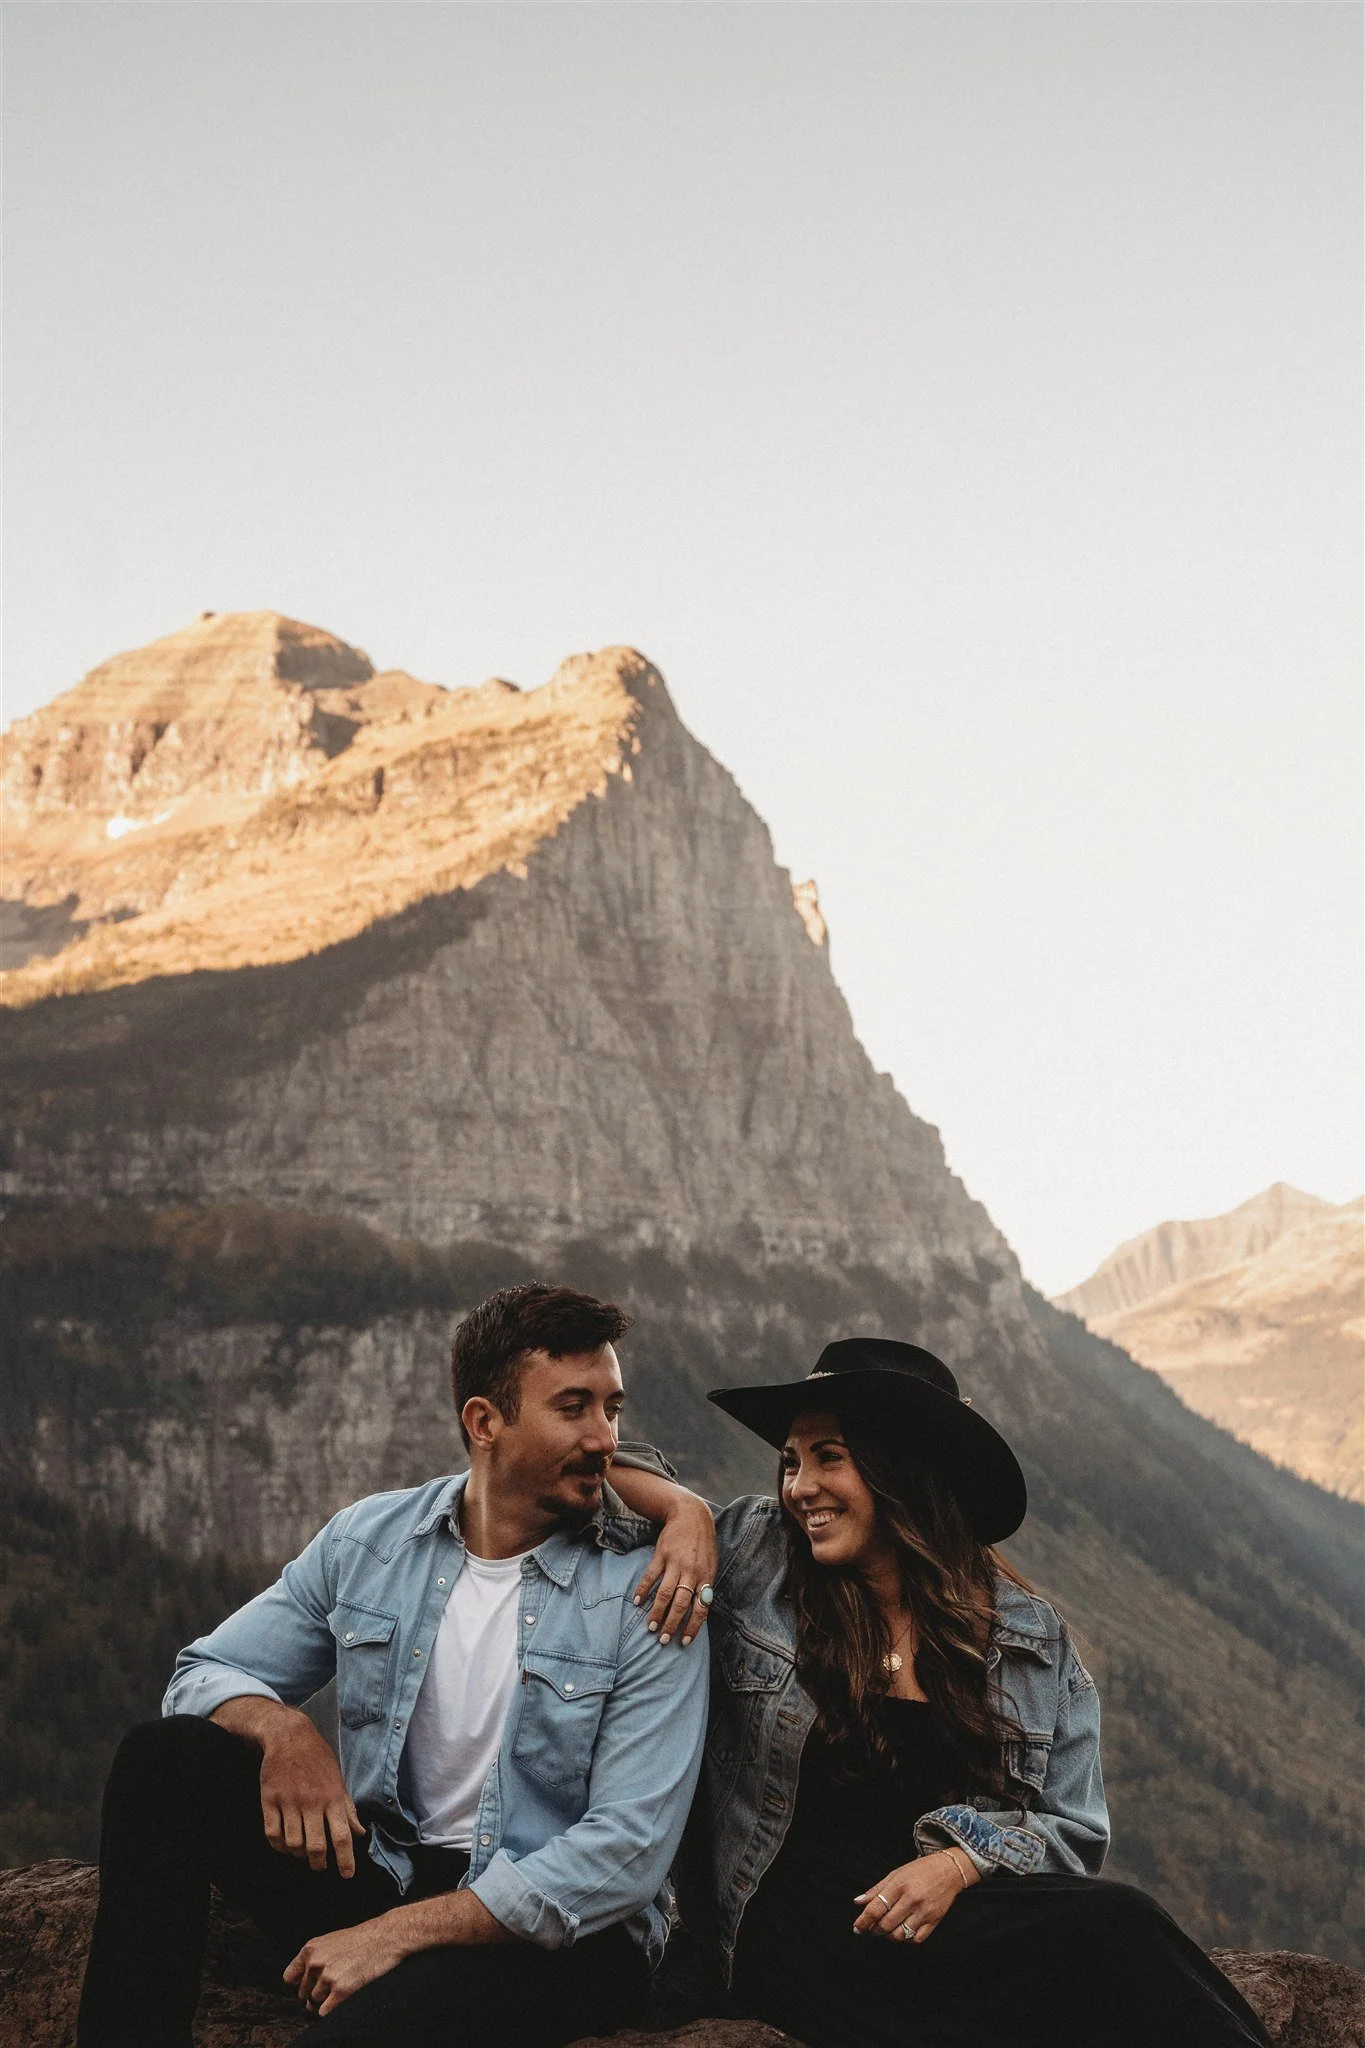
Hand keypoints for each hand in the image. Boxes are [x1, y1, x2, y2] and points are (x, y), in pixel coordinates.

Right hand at [258, 1712, 365, 1875]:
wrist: (289, 1736)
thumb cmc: (318, 1758)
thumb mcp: (338, 1779)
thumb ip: (348, 1808)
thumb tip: (359, 1833)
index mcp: (332, 1796)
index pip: (342, 1835)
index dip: (345, 1859)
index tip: (347, 1875)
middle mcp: (311, 1802)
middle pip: (315, 1846)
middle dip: (319, 1864)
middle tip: (321, 1866)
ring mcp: (289, 1801)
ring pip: (293, 1844)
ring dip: (298, 1855)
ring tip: (303, 1853)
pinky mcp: (269, 1800)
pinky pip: (272, 1834)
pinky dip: (279, 1846)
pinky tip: (285, 1844)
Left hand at [284, 1912, 408, 2016]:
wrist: (386, 1936)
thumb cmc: (362, 1938)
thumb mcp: (331, 1941)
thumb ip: (314, 1957)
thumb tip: (302, 1978)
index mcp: (310, 1949)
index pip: (289, 1978)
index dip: (300, 1983)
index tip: (309, 1984)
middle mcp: (315, 1963)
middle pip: (303, 1993)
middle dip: (314, 1993)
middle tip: (331, 1987)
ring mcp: (328, 1976)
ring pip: (314, 2003)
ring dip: (325, 2001)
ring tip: (340, 1990)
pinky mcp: (341, 1989)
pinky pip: (324, 2012)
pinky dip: (330, 2010)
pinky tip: (341, 1999)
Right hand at [631, 1494, 717, 1645]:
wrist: (691, 1515)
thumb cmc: (703, 1544)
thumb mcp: (710, 1564)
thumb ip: (705, 1585)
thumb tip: (700, 1610)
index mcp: (706, 1577)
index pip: (701, 1608)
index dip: (692, 1626)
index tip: (684, 1642)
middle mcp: (691, 1572)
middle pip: (681, 1604)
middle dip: (671, 1624)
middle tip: (662, 1639)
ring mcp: (675, 1563)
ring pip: (665, 1593)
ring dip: (656, 1612)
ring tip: (650, 1627)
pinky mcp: (661, 1554)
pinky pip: (651, 1576)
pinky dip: (643, 1590)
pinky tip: (637, 1602)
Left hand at [854, 1849, 978, 1941]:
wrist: (948, 1870)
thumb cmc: (919, 1870)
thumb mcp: (895, 1874)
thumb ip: (876, 1889)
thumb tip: (858, 1902)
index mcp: (899, 1885)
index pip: (876, 1908)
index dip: (863, 1921)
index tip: (857, 1928)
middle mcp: (912, 1899)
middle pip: (886, 1924)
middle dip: (875, 1930)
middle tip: (871, 1929)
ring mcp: (924, 1912)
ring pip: (900, 1935)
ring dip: (889, 1936)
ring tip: (886, 1930)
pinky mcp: (934, 1921)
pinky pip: (916, 1939)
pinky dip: (906, 1939)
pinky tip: (902, 1931)